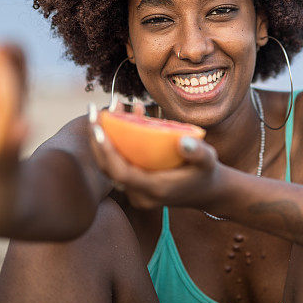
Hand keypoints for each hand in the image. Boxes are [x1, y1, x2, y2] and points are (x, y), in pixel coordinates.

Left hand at [87, 99, 223, 209]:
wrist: (206, 192)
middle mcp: (140, 194)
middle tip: (94, 112)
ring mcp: (135, 191)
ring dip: (106, 137)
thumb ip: (197, 152)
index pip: (121, 173)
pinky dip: (117, 142)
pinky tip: (125, 116)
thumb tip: (184, 141)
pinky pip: (120, 162)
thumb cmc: (206, 172)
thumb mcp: (208, 160)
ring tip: (112, 108)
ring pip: (112, 165)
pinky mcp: (135, 185)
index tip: (99, 129)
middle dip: (97, 140)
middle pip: (108, 168)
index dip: (107, 152)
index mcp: (154, 189)